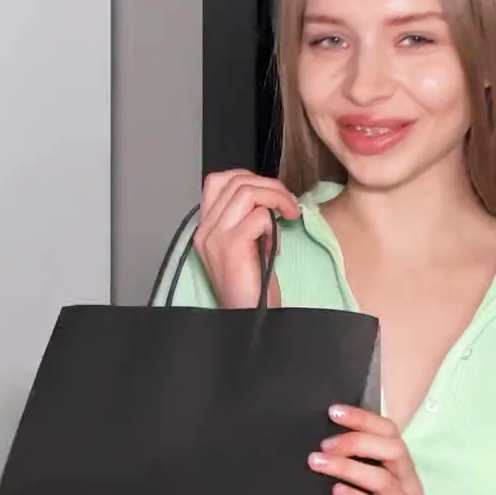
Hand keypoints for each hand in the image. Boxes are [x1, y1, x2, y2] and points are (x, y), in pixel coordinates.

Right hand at [194, 169, 299, 308]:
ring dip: (277, 198)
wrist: (249, 317)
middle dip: (271, 186)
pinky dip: (274, 224)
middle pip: (236, 181)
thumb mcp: (246, 245)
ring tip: (290, 214)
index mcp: (206, 227)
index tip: (270, 192)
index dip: (248, 177)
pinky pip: (259, 217)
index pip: (217, 180)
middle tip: (289, 203)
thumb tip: (269, 194)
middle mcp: (205, 229)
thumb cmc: (252, 285)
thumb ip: (246, 218)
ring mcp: (216, 237)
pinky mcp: (231, 247)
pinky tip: (276, 244)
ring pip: (247, 192)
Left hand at [309, 404, 431, 494]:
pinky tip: (337, 492)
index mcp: (405, 472)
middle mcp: (409, 485)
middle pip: (391, 448)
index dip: (364, 418)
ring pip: (381, 478)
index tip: (334, 411)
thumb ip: (367, 472)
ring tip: (318, 463)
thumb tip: (329, 451)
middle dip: (356, 440)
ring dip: (348, 467)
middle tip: (324, 444)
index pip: (391, 432)